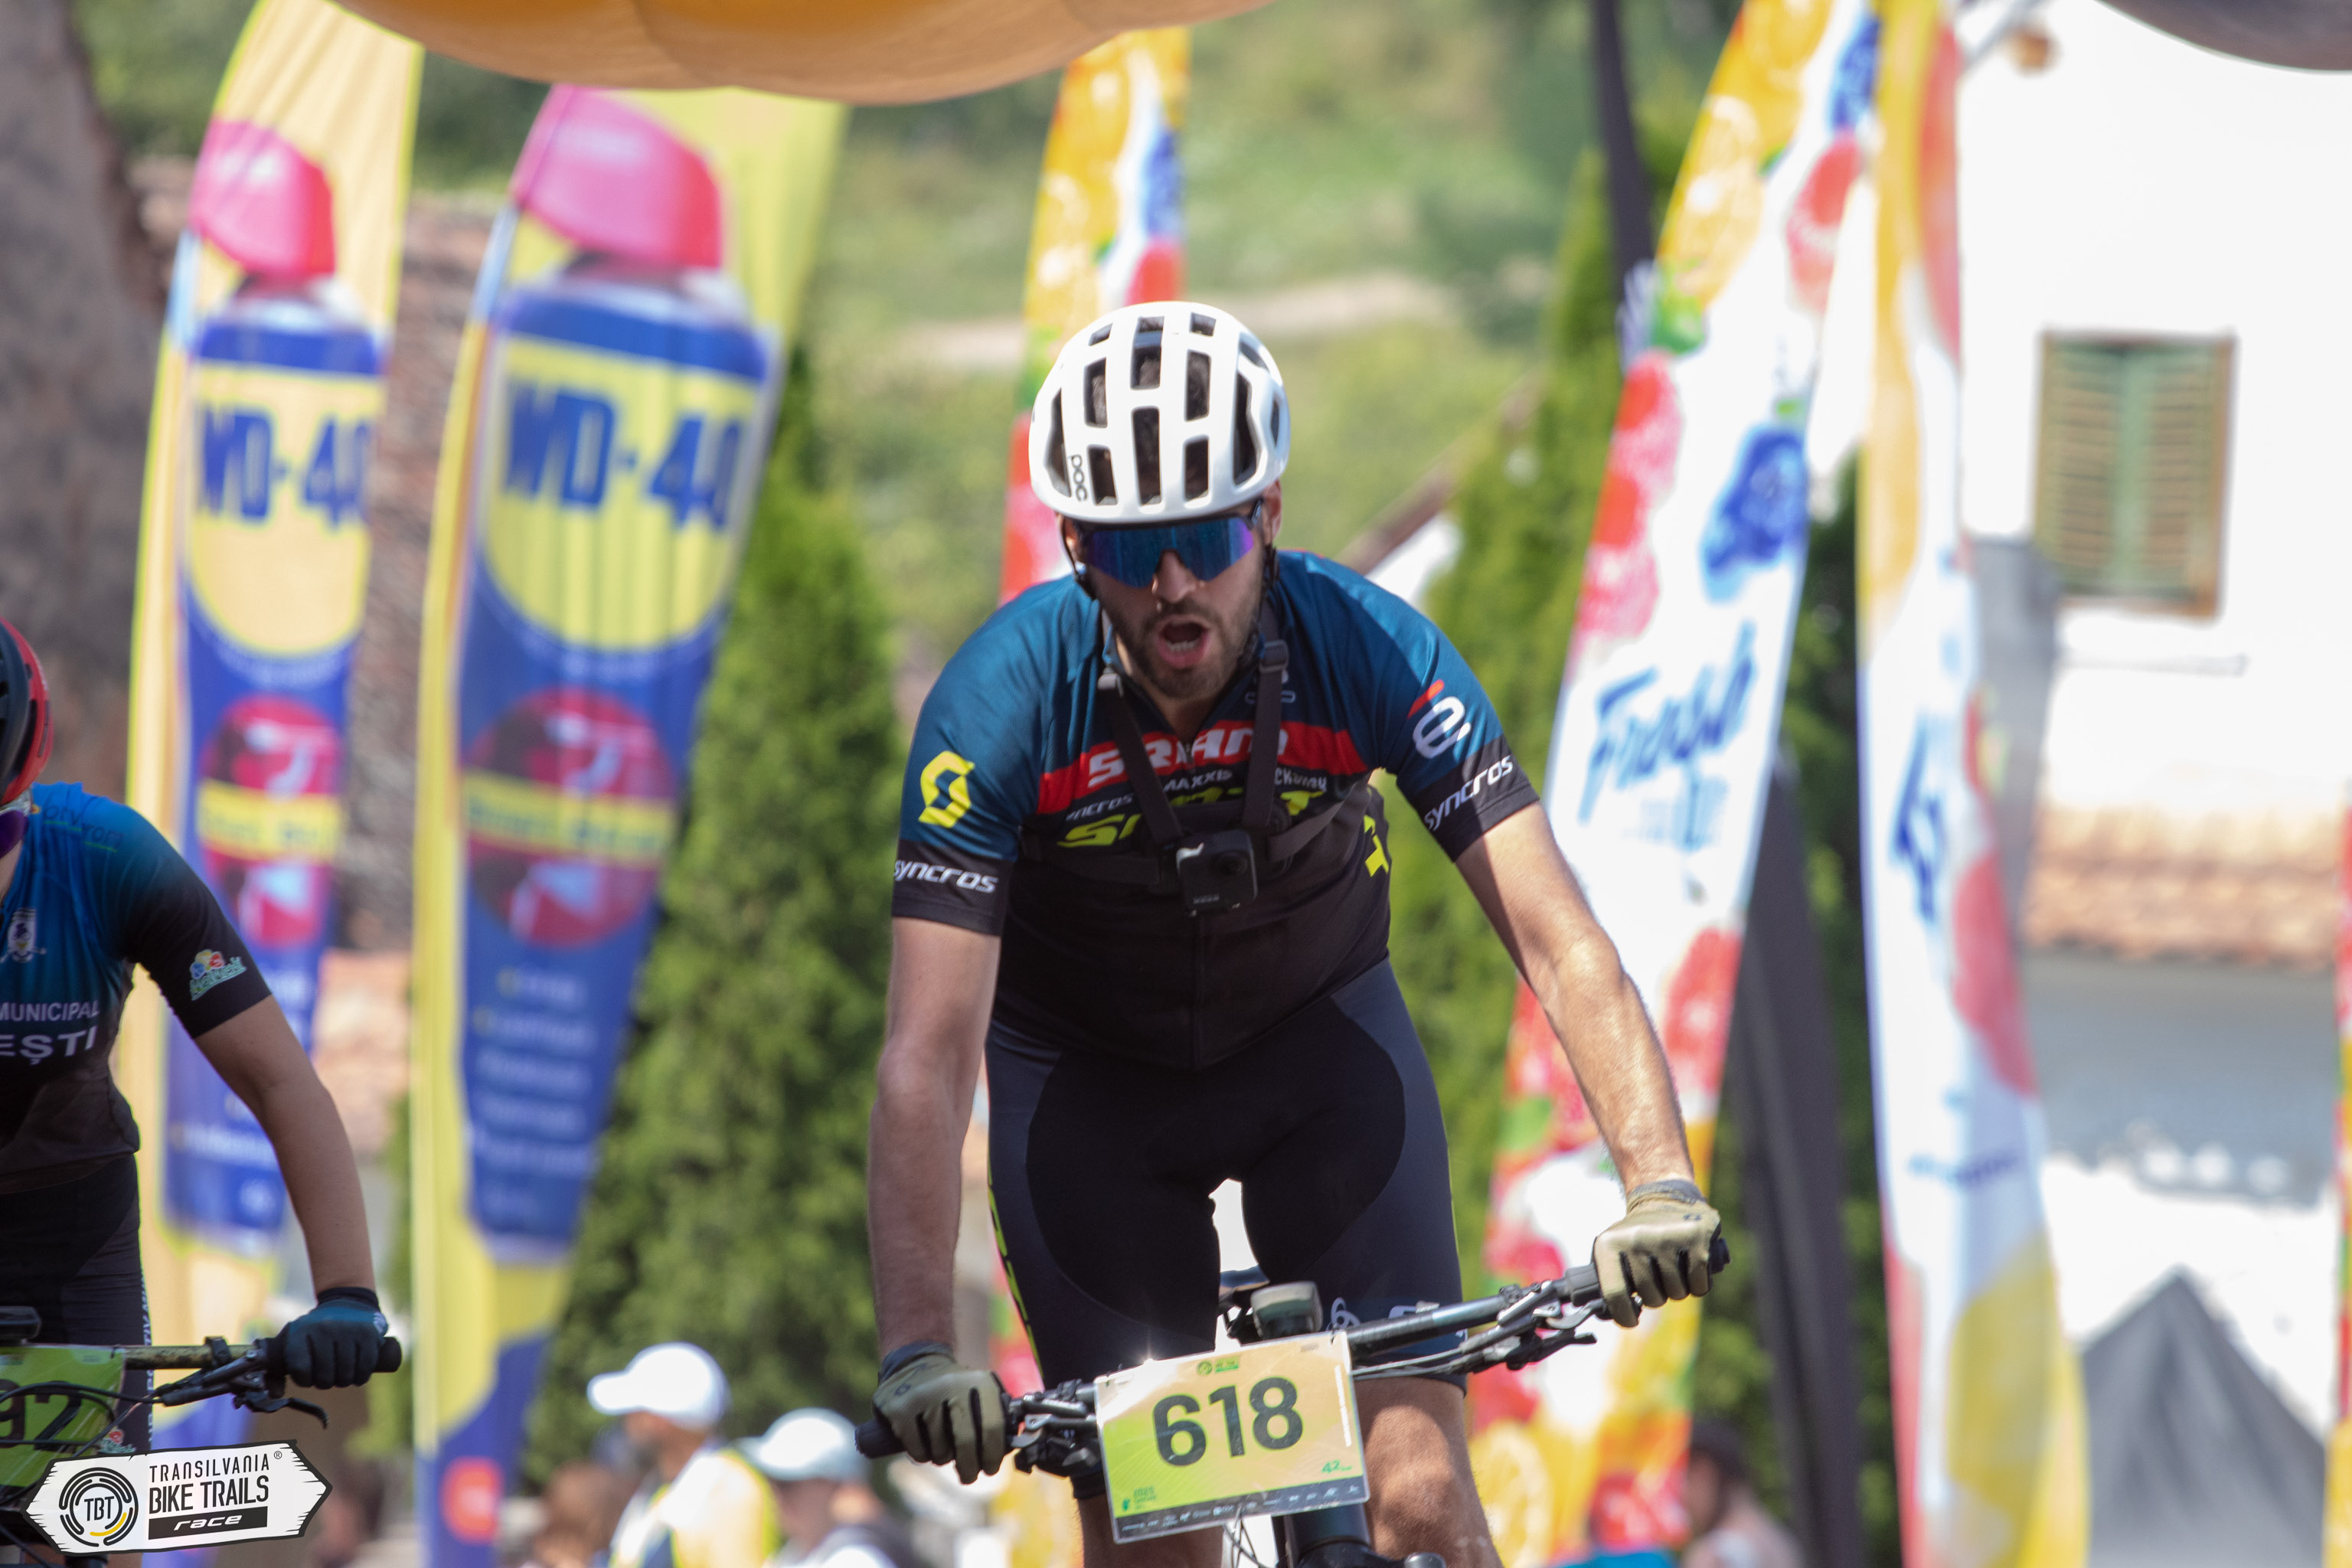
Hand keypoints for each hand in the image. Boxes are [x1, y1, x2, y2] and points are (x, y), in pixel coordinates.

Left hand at [281, 1288, 387, 1387]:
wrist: (347, 1303)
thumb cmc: (314, 1332)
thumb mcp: (292, 1340)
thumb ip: (276, 1365)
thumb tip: (273, 1392)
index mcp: (302, 1331)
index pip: (301, 1370)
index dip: (305, 1380)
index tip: (308, 1376)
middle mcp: (325, 1328)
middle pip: (325, 1376)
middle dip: (325, 1382)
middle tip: (326, 1376)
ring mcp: (349, 1330)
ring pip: (346, 1375)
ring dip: (343, 1381)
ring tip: (340, 1375)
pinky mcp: (368, 1334)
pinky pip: (365, 1367)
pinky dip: (360, 1377)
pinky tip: (356, 1375)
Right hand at [874, 1342, 1006, 1483]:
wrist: (915, 1363)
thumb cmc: (955, 1391)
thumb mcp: (980, 1391)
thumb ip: (997, 1416)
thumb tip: (1010, 1451)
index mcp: (980, 1382)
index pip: (993, 1426)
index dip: (993, 1454)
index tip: (990, 1469)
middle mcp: (953, 1384)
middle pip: (967, 1441)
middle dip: (969, 1467)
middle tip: (968, 1477)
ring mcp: (924, 1395)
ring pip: (940, 1448)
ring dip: (942, 1458)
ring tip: (942, 1448)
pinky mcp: (900, 1408)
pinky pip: (917, 1449)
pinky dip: (922, 1455)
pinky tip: (925, 1447)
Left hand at [1591, 1180, 1721, 1327]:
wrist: (1665, 1198)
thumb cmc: (1636, 1237)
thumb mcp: (1612, 1251)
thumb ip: (1606, 1282)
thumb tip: (1600, 1316)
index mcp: (1609, 1243)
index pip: (1614, 1293)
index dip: (1624, 1315)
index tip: (1631, 1320)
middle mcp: (1636, 1238)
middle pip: (1651, 1297)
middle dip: (1656, 1296)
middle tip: (1656, 1278)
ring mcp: (1667, 1237)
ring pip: (1676, 1293)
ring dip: (1677, 1290)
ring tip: (1672, 1270)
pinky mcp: (1696, 1238)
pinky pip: (1699, 1285)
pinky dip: (1698, 1285)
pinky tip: (1691, 1268)